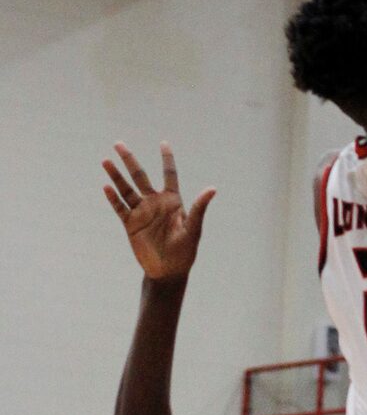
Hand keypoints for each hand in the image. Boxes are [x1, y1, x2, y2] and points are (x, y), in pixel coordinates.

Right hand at [102, 143, 214, 282]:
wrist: (168, 271)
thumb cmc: (185, 252)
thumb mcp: (193, 229)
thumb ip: (199, 208)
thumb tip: (212, 189)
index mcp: (172, 201)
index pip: (169, 174)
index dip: (167, 158)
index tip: (163, 143)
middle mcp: (155, 203)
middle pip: (140, 176)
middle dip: (129, 160)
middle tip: (118, 144)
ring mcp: (141, 212)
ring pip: (126, 189)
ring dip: (116, 176)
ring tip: (105, 161)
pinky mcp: (130, 224)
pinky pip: (120, 208)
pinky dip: (113, 198)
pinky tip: (106, 188)